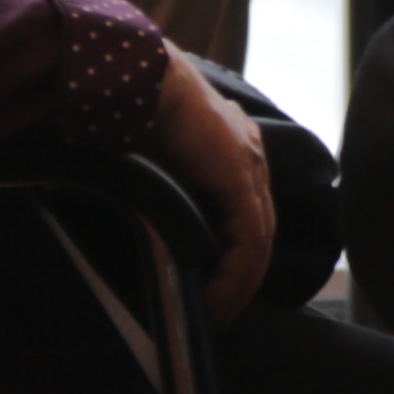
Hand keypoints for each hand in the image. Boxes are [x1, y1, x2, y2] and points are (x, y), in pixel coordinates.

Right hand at [147, 48, 280, 318]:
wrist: (143, 76)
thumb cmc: (135, 105)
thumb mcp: (153, 153)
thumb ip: (161, 180)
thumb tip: (141, 212)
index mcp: (231, 147)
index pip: (244, 211)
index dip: (235, 253)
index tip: (215, 287)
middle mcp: (249, 157)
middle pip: (258, 232)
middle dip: (242, 278)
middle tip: (221, 314)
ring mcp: (249, 167)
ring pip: (257, 243)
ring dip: (239, 285)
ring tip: (218, 317)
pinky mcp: (240, 179)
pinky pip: (248, 240)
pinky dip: (235, 275)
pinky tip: (218, 300)